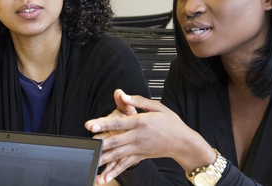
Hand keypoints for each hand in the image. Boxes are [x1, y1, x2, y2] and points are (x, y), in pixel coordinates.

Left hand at [85, 89, 200, 183]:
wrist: (183, 143)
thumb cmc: (171, 123)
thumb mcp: (157, 107)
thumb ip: (138, 101)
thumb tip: (122, 94)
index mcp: (140, 122)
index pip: (119, 122)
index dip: (104, 124)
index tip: (91, 125)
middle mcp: (137, 137)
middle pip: (116, 140)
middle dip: (100, 143)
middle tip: (88, 145)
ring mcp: (138, 148)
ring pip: (117, 155)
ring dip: (103, 159)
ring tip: (91, 162)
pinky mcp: (139, 157)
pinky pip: (125, 165)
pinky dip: (114, 172)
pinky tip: (104, 177)